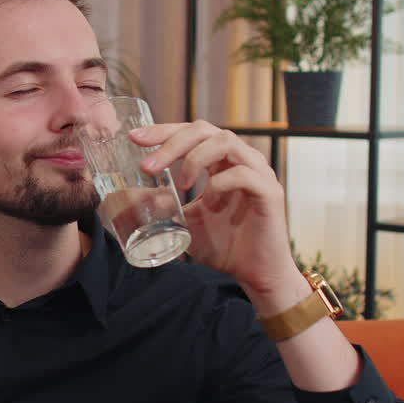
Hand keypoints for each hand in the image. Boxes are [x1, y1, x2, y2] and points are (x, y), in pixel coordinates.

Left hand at [130, 121, 301, 303]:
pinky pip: (244, 174)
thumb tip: (133, 196)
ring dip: (196, 158)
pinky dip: (221, 183)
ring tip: (181, 184)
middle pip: (205, 130)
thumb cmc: (224, 244)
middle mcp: (241, 159)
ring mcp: (258, 173)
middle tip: (148, 166)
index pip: (192, 133)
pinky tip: (209, 201)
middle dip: (172, 143)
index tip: (135, 138)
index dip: (163, 131)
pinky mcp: (270, 192)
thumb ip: (164, 206)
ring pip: (226, 142)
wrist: (254, 273)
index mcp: (222, 161)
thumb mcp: (185, 221)